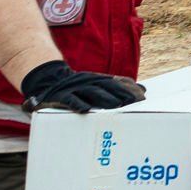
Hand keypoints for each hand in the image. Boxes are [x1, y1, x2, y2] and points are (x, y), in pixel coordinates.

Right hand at [20, 61, 146, 113]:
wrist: (48, 80)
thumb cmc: (79, 87)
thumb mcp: (99, 84)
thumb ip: (119, 87)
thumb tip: (143, 89)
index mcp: (98, 80)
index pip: (117, 82)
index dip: (130, 88)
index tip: (143, 96)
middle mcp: (89, 82)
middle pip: (108, 87)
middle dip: (122, 93)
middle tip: (134, 102)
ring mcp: (75, 88)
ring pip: (92, 93)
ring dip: (105, 99)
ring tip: (116, 106)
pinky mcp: (61, 96)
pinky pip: (70, 100)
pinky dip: (78, 104)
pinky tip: (85, 110)